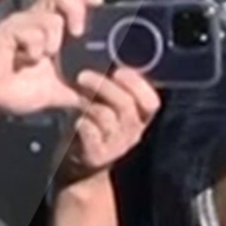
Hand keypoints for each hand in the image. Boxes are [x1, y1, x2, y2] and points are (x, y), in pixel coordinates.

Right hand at [0, 0, 99, 119]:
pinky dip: (34, 48)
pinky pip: (29, 31)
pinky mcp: (5, 34)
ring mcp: (19, 25)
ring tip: (45, 57)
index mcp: (49, 28)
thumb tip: (109, 96)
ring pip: (48, 16)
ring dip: (53, 39)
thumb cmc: (20, 89)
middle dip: (76, 8)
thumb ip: (83, 91)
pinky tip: (27, 61)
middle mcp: (34, 20)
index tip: (99, 7)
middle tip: (77, 33)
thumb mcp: (60, 90)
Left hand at [58, 65, 161, 183]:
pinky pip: (91, 134)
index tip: (119, 70)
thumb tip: (110, 55)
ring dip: (89, 103)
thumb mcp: (107, 109)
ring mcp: (115, 147)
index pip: (150, 102)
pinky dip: (82, 124)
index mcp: (138, 118)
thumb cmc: (90, 131)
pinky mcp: (96, 157)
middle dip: (104, 86)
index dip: (137, 84)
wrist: (77, 171)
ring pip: (106, 117)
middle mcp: (131, 133)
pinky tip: (74, 120)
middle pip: (126, 105)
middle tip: (83, 75)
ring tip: (75, 96)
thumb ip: (114, 89)